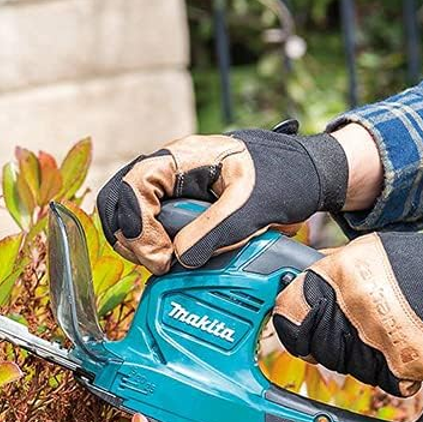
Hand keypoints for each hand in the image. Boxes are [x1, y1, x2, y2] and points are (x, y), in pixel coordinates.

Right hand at [96, 120, 349, 273]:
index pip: (134, 185)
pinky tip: (171, 260)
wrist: (304, 173)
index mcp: (183, 158)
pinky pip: (148, 224)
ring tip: (165, 263)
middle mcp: (169, 170)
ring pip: (127, 212)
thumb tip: (181, 258)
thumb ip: (216, 230)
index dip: (139, 223)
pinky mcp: (178, 206)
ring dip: (137, 242)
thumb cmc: (283, 177)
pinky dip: (150, 245)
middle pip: (118, 198)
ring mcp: (170, 188)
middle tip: (158, 263)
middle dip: (128, 235)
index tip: (163, 255)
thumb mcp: (253, 206)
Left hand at [271, 228, 422, 393]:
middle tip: (357, 333)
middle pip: (317, 347)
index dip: (292, 324)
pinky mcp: (402, 365)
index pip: (288, 313)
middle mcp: (354, 307)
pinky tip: (409, 348)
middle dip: (330, 345)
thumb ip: (332, 275)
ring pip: (349, 368)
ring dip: (365, 359)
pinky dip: (393, 373)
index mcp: (341, 275)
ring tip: (392, 333)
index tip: (297, 328)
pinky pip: (382, 381)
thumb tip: (298, 294)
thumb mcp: (370, 255)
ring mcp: (377, 338)